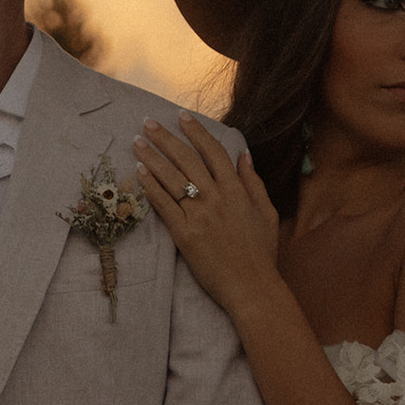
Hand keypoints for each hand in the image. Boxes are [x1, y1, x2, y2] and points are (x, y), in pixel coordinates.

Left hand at [133, 111, 281, 316]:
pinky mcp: (184, 234)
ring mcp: (199, 215)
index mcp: (236, 190)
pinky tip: (139, 172)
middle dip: (166, 138)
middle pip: (187, 159)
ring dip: (152, 157)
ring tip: (137, 141)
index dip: (197, 131)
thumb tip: (244, 155)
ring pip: (172, 178)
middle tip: (148, 122)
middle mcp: (216, 197)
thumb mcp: (266, 213)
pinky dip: (151, 186)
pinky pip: (164, 205)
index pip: (213, 152)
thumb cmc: (261, 253)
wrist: (252, 287)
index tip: (182, 116)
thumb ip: (254, 182)